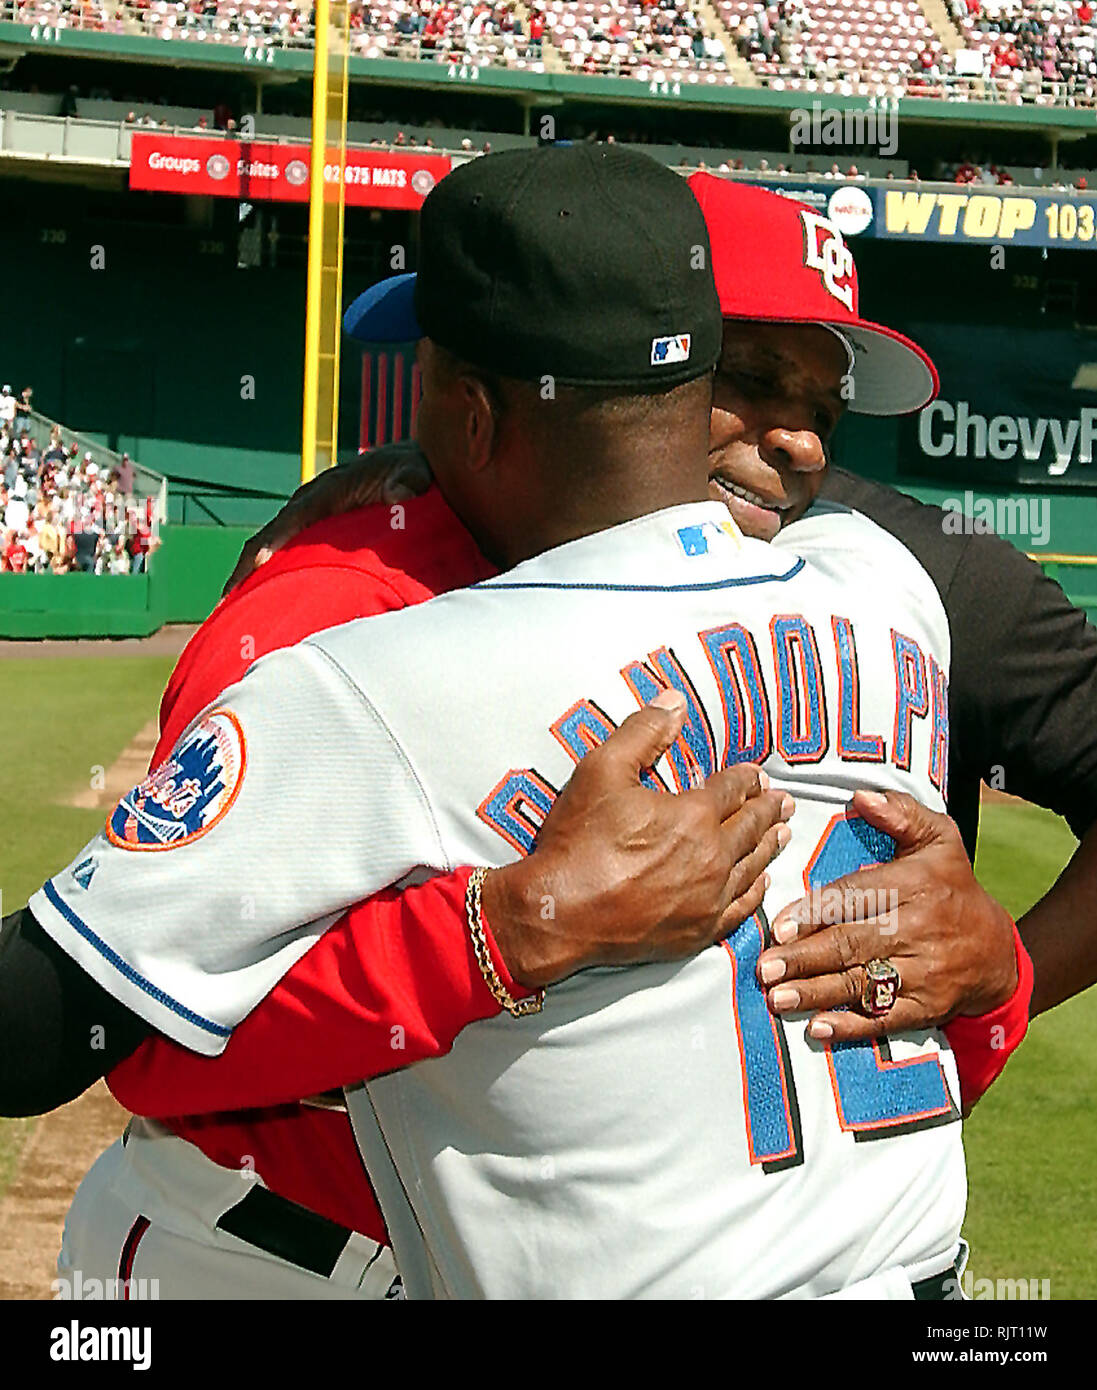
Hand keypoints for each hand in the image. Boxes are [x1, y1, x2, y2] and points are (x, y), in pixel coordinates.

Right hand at [222, 442, 432, 594]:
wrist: (417, 472)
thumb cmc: (416, 470)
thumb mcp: (417, 469)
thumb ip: (409, 479)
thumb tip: (399, 493)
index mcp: (329, 491)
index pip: (293, 517)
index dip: (273, 540)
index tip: (255, 563)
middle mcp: (311, 506)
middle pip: (269, 539)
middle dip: (245, 570)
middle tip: (225, 604)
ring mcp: (312, 524)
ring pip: (273, 554)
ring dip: (250, 581)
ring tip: (230, 614)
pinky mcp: (318, 538)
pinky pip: (288, 561)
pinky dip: (271, 583)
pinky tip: (261, 610)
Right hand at [483, 690, 794, 986]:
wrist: (559, 912)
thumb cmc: (578, 842)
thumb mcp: (601, 769)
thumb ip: (642, 731)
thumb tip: (674, 702)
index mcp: (694, 815)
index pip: (732, 789)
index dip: (747, 778)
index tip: (756, 775)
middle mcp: (712, 857)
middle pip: (751, 827)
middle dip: (768, 810)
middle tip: (783, 802)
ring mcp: (708, 898)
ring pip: (753, 866)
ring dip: (770, 846)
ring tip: (782, 834)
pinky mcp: (698, 931)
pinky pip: (740, 908)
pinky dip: (756, 892)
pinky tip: (760, 882)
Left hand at [756, 788, 1017, 1042]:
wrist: (998, 951)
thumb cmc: (953, 887)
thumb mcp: (939, 839)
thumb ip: (901, 814)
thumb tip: (861, 797)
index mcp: (915, 885)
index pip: (857, 897)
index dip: (817, 911)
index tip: (780, 926)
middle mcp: (918, 930)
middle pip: (853, 944)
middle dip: (805, 958)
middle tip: (765, 967)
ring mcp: (923, 973)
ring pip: (863, 984)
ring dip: (817, 993)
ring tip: (778, 998)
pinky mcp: (926, 1008)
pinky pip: (885, 1019)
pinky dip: (851, 1027)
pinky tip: (818, 1029)